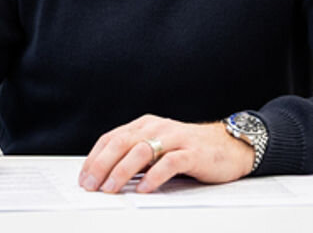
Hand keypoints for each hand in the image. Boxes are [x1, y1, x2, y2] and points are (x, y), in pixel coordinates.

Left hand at [79, 114, 253, 193]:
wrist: (228, 146)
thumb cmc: (189, 149)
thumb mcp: (157, 147)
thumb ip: (135, 156)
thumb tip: (105, 176)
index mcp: (145, 125)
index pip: (111, 138)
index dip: (94, 158)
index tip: (83, 178)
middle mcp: (157, 128)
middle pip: (122, 143)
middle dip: (102, 165)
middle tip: (91, 185)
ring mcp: (175, 139)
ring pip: (142, 150)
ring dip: (122, 171)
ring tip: (111, 188)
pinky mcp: (192, 152)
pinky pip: (170, 162)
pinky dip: (154, 176)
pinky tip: (145, 188)